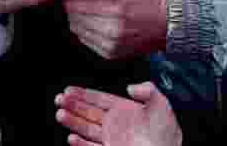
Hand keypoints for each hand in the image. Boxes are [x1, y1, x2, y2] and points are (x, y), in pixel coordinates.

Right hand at [55, 83, 182, 145]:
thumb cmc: (167, 135)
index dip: (84, 95)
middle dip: (73, 105)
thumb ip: (147, 90)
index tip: (69, 90)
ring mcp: (113, 140)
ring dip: (73, 121)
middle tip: (59, 99)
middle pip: (89, 112)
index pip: (100, 100)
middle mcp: (117, 125)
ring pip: (87, 129)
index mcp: (126, 111)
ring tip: (60, 114)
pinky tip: (72, 138)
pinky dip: (80, 144)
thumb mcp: (162, 105)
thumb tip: (131, 86)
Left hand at [64, 0, 167, 59]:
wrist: (167, 22)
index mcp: (117, 6)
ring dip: (79, 19)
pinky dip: (86, 31)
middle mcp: (113, 27)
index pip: (76, 3)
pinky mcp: (111, 54)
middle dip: (73, 7)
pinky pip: (86, 41)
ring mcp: (111, 43)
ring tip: (89, 10)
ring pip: (77, 29)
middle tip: (79, 0)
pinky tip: (96, 23)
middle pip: (74, 17)